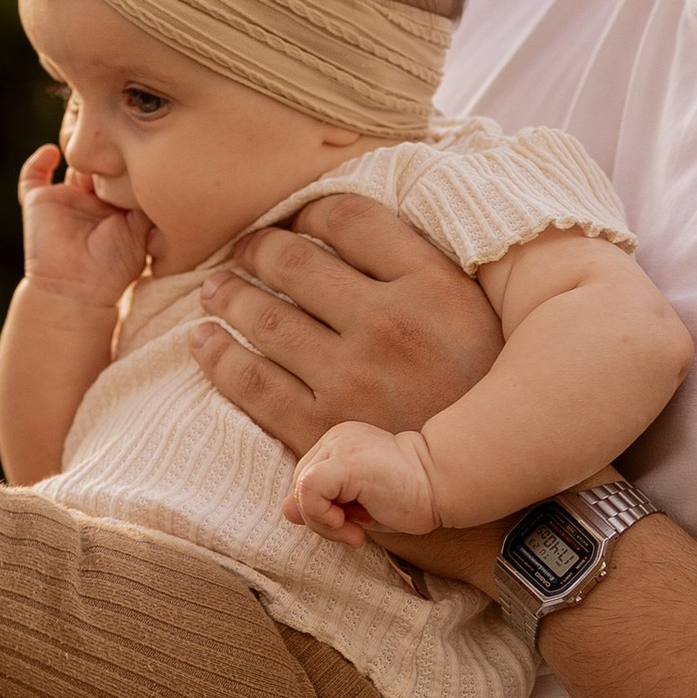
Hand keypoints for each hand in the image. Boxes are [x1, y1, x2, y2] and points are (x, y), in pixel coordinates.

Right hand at [15, 143, 148, 307]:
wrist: (77, 288)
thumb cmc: (114, 267)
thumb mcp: (141, 230)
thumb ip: (148, 202)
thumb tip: (164, 176)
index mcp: (115, 209)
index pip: (121, 175)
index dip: (128, 160)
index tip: (138, 144)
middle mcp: (90, 202)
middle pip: (98, 166)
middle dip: (106, 151)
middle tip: (115, 133)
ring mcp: (64, 201)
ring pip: (71, 164)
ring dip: (80, 151)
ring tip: (89, 137)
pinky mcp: (38, 202)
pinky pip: (32, 176)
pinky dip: (39, 160)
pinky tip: (52, 151)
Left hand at [192, 190, 499, 453]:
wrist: (492, 486)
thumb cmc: (483, 388)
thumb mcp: (475, 312)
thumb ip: (422, 265)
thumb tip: (351, 224)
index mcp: (435, 286)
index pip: (349, 219)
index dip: (309, 211)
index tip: (296, 220)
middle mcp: (391, 326)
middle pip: (296, 261)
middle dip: (258, 249)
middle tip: (245, 251)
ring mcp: (352, 380)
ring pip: (265, 318)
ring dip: (228, 297)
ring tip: (217, 291)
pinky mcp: (321, 430)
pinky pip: (250, 383)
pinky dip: (217, 356)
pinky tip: (204, 340)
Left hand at [286, 420, 440, 544]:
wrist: (444, 485)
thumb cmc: (410, 497)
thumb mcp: (359, 506)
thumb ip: (324, 504)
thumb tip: (287, 509)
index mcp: (339, 444)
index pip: (307, 481)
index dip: (320, 511)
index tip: (352, 528)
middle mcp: (336, 438)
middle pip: (300, 484)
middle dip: (319, 519)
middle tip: (353, 533)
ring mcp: (339, 445)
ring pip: (301, 490)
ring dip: (323, 524)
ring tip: (355, 533)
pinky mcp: (345, 460)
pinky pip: (309, 491)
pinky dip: (322, 517)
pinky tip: (353, 527)